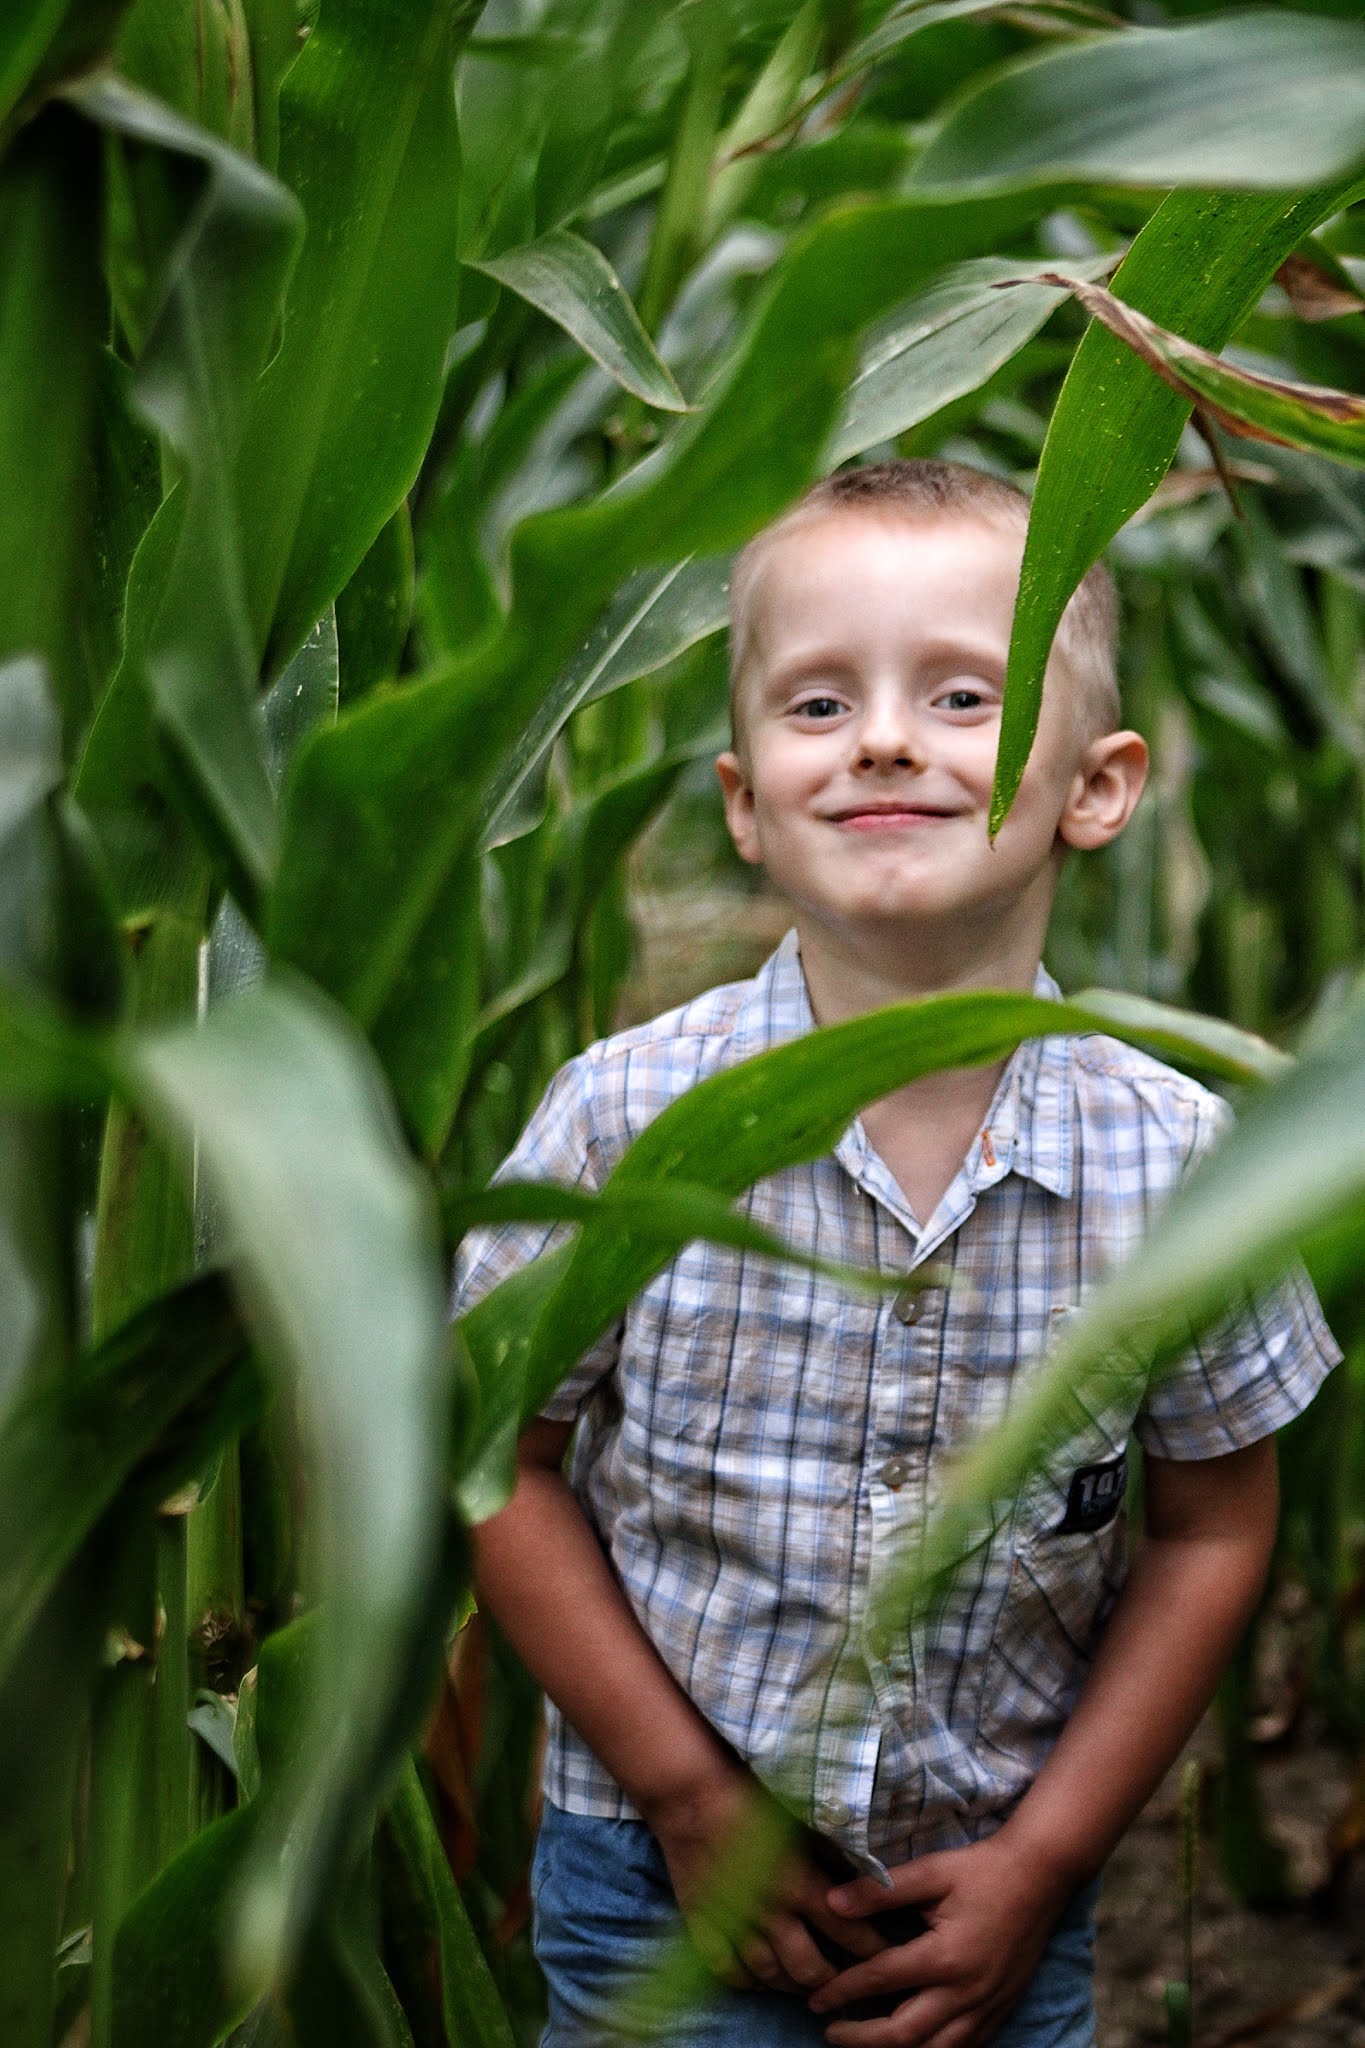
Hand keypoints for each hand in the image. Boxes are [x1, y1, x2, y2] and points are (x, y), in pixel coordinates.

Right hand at [642, 1766, 886, 1995]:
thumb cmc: (748, 1795)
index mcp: (797, 1882)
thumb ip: (831, 1852)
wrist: (688, 1793)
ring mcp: (732, 1922)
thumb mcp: (799, 1819)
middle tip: (847, 1979)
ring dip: (793, 1984)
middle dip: (833, 1979)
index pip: (845, 1930)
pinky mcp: (702, 1923)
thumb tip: (867, 1871)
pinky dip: (747, 1981)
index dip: (870, 1948)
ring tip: (809, 1984)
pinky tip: (761, 1980)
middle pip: (808, 1967)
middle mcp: (767, 1911)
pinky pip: (727, 1969)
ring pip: (769, 1974)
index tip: (887, 1955)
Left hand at [807, 1827, 1077, 2045]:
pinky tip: (913, 2043)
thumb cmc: (981, 1869)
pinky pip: (964, 2046)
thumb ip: (880, 1891)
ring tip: (862, 2042)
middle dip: (861, 2038)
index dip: (843, 1990)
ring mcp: (986, 2006)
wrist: (1040, 1876)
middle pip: (904, 2033)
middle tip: (829, 2031)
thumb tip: (831, 1903)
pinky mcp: (1000, 2009)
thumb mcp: (930, 1872)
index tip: (815, 1997)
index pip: (881, 1981)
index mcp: (945, 1956)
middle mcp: (966, 1992)